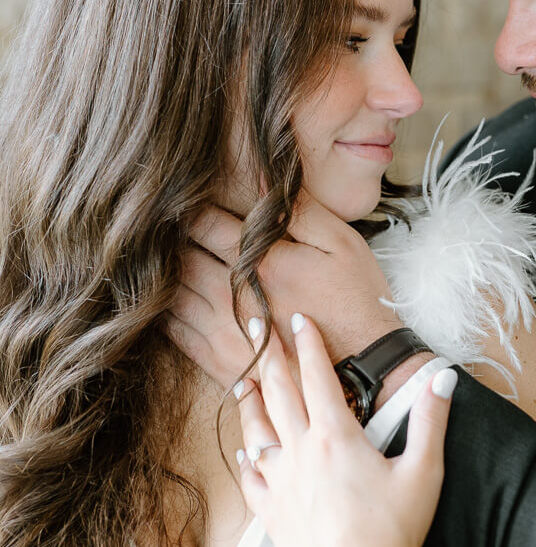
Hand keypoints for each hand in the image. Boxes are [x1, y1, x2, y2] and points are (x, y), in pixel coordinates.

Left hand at [166, 194, 400, 389]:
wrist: (365, 366)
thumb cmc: (356, 299)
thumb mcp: (341, 243)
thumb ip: (300, 211)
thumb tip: (265, 180)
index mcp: (261, 262)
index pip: (206, 224)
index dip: (191, 208)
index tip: (182, 197)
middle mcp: (234, 295)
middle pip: (182, 257)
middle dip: (171, 238)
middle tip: (162, 225)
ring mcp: (223, 331)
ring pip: (173, 293)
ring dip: (163, 273)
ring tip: (159, 258)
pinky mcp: (220, 361)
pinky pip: (175, 332)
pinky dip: (163, 311)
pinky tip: (165, 299)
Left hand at [235, 313, 456, 546]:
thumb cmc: (396, 534)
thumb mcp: (423, 472)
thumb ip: (431, 419)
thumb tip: (442, 376)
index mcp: (336, 436)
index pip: (317, 376)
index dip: (307, 344)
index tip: (298, 319)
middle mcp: (301, 453)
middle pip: (279, 391)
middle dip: (269, 354)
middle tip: (256, 325)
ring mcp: (282, 483)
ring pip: (258, 429)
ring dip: (251, 399)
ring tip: (244, 378)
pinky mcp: (272, 513)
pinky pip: (253, 477)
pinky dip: (247, 456)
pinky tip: (244, 449)